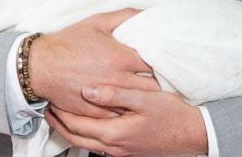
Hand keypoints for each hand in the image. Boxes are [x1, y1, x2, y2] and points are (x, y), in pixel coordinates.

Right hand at [28, 9, 157, 117]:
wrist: (41, 66)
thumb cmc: (68, 43)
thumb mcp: (96, 22)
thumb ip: (124, 16)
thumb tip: (146, 13)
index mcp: (121, 58)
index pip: (157, 63)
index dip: (162, 61)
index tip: (164, 60)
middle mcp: (118, 80)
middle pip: (153, 87)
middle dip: (158, 82)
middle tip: (159, 77)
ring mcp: (109, 99)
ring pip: (139, 103)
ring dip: (145, 98)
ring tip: (148, 92)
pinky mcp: (98, 113)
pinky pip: (122, 115)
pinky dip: (127, 109)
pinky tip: (128, 104)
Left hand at [46, 84, 207, 156]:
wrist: (194, 134)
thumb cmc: (172, 114)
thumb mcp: (144, 98)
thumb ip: (115, 94)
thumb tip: (87, 90)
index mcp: (114, 133)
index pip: (76, 124)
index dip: (60, 112)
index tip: (50, 97)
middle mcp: (114, 147)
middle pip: (75, 138)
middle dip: (58, 123)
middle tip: (47, 107)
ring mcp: (120, 152)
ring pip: (84, 143)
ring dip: (69, 129)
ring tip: (60, 114)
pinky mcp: (126, 151)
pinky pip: (97, 145)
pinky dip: (85, 134)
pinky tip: (86, 121)